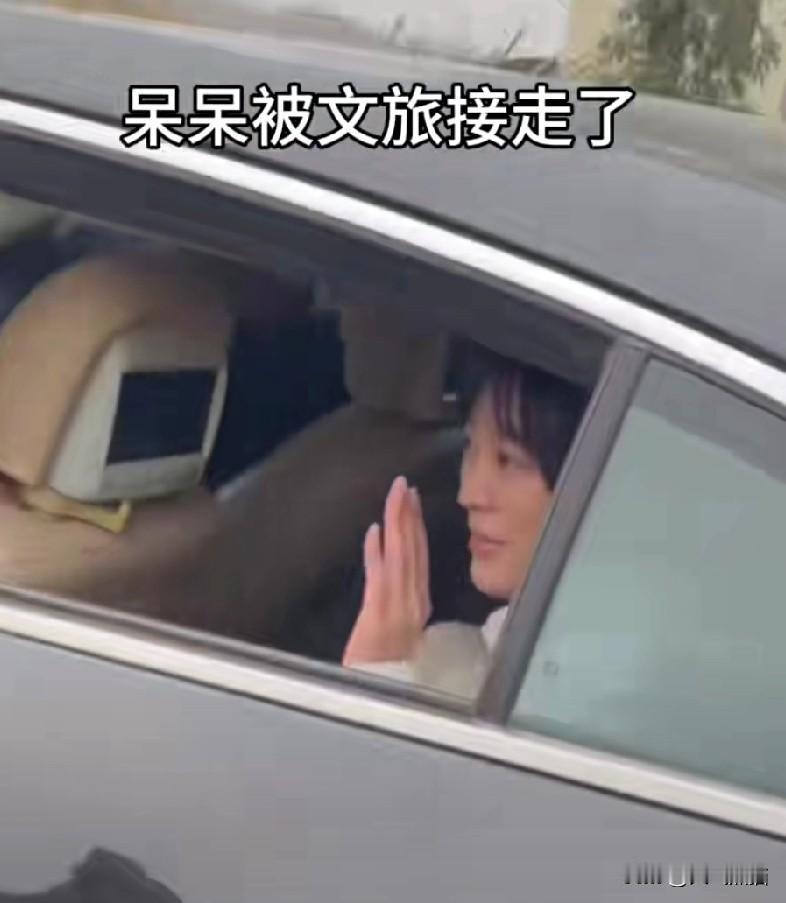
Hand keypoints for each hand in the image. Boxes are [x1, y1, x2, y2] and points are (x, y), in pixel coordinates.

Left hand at [342, 476, 431, 665]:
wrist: (379, 699)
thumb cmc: (390, 673)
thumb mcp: (407, 640)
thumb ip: (409, 614)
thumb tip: (412, 594)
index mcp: (418, 604)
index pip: (420, 557)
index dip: (417, 528)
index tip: (414, 502)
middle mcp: (412, 600)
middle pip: (412, 549)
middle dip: (408, 515)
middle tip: (404, 484)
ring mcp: (395, 604)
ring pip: (400, 554)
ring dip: (397, 523)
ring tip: (396, 495)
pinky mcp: (378, 612)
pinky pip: (378, 574)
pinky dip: (377, 551)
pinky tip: (374, 531)